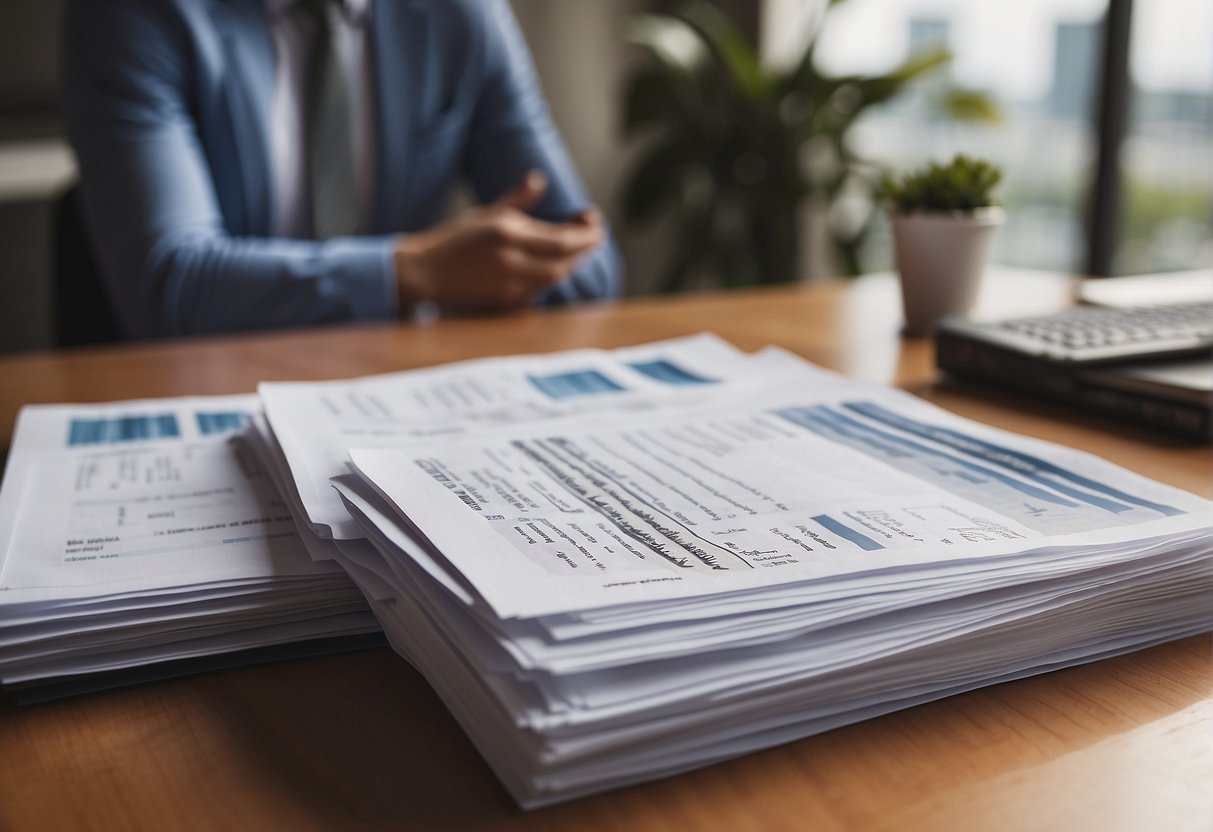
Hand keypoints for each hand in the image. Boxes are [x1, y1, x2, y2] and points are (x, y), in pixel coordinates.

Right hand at [393, 171, 603, 311]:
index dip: (584, 234)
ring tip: (580, 252)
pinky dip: (551, 278)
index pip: (560, 237)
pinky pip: (539, 291)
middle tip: (596, 238)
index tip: (597, 225)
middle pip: (563, 260)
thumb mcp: (486, 214)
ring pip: (554, 277)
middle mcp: (510, 259)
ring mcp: (509, 284)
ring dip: (571, 264)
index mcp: (506, 232)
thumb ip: (518, 199)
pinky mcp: (505, 302)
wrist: (426, 272)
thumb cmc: (455, 240)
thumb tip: (539, 179)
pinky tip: (557, 267)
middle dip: (584, 249)